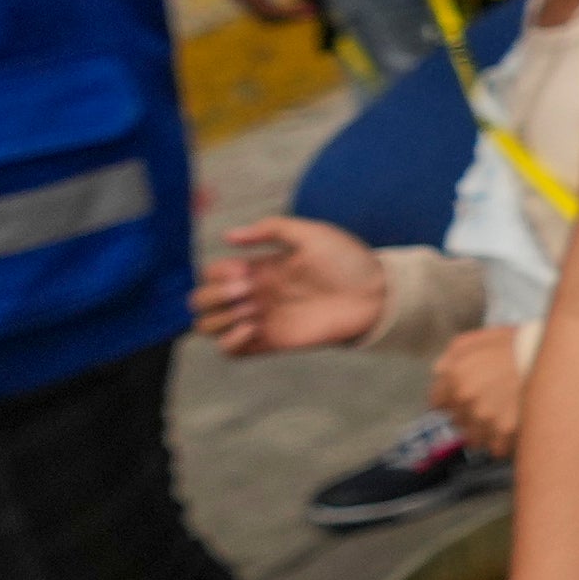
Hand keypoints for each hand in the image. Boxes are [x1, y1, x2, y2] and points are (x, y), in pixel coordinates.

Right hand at [199, 216, 384, 354]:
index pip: (211, 274)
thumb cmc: (349, 261)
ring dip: (219, 318)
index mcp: (259, 269)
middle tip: (246, 290)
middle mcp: (254, 295)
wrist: (377, 294)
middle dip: (212, 295)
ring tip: (252, 310)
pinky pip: (230, 351)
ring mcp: (261, 319)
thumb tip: (228, 235)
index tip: (244, 270)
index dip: (217, 273)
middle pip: (201, 301)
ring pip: (208, 327)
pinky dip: (230, 342)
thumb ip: (271, 228)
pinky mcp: (272, 342)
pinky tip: (253, 328)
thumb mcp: (311, 234)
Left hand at [434, 323, 526, 457]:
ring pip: (476, 439)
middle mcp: (464, 395)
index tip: (473, 398)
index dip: (455, 401)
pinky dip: (507, 443)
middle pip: (458, 423)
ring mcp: (484, 415)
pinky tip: (519, 425)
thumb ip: (452, 357)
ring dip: (489, 433)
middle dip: (474, 416)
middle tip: (498, 404)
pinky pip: (497, 449)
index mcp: (454, 373)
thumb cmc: (521, 345)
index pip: (438, 403)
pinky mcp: (505, 431)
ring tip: (510, 416)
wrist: (560, 354)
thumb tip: (438, 374)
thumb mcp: (481, 339)